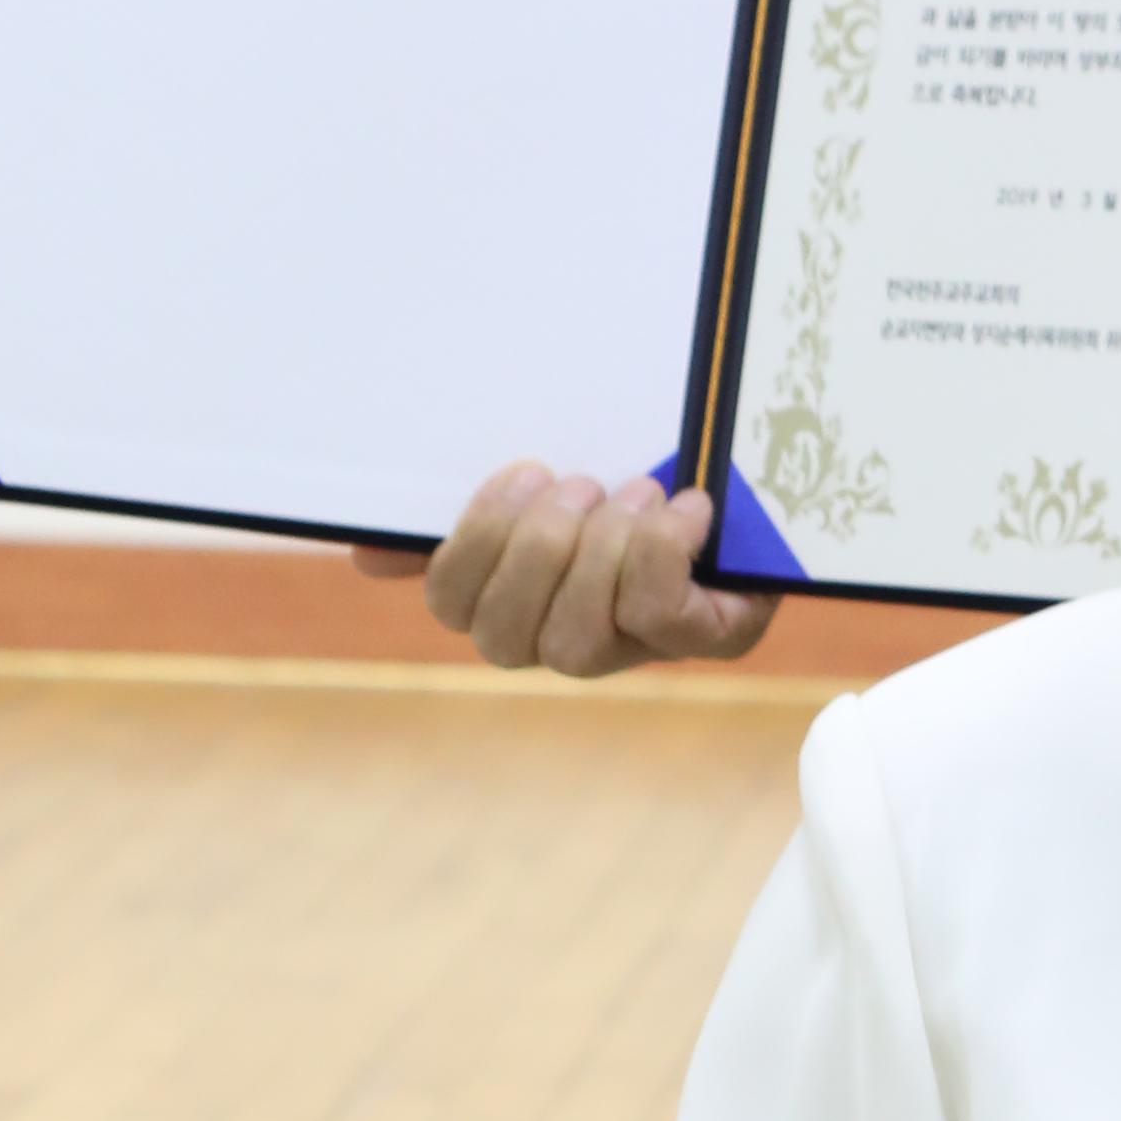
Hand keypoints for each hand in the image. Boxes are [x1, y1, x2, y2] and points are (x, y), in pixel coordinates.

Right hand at [363, 462, 778, 674]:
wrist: (755, 488)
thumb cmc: (632, 482)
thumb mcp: (547, 491)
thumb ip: (468, 520)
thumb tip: (364, 555)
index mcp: (513, 600)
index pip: (449, 601)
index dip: (475, 539)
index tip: (525, 470)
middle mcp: (563, 642)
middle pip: (506, 636)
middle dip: (537, 549)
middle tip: (580, 483)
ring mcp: (634, 650)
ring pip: (579, 639)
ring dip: (602, 551)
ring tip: (638, 491)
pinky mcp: (706, 641)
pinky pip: (658, 620)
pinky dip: (664, 554)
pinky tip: (687, 508)